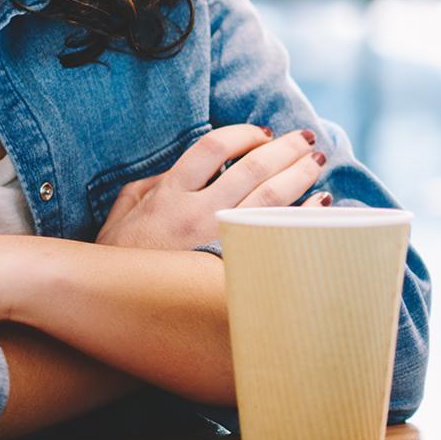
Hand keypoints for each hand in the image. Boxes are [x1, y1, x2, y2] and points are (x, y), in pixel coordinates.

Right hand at [96, 123, 331, 251]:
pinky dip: (303, 215)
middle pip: (253, 169)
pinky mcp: (234, 268)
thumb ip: (157, 180)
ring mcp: (218, 244)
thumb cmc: (122, 254)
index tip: (262, 132)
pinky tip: (321, 202)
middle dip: (285, 149)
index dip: (243, 133)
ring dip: (300, 175)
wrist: (119, 307)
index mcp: (170, 195)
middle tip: (305, 137)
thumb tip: (192, 166)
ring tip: (317, 160)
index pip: (214, 147)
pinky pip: (279, 236)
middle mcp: (197, 215)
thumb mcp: (127, 206)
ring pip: (270, 200)